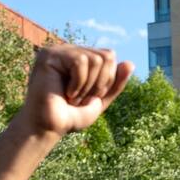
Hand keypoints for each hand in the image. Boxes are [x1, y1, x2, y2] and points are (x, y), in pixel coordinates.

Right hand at [19, 45, 133, 137]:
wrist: (49, 128)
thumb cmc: (70, 117)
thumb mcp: (100, 101)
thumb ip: (115, 84)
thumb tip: (130, 63)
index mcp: (81, 59)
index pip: (109, 56)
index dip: (107, 81)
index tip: (89, 97)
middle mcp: (70, 51)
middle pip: (107, 56)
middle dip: (100, 83)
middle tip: (81, 98)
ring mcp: (59, 51)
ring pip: (95, 59)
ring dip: (88, 86)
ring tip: (72, 96)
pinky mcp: (49, 55)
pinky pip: (80, 62)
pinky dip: (78, 83)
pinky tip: (66, 92)